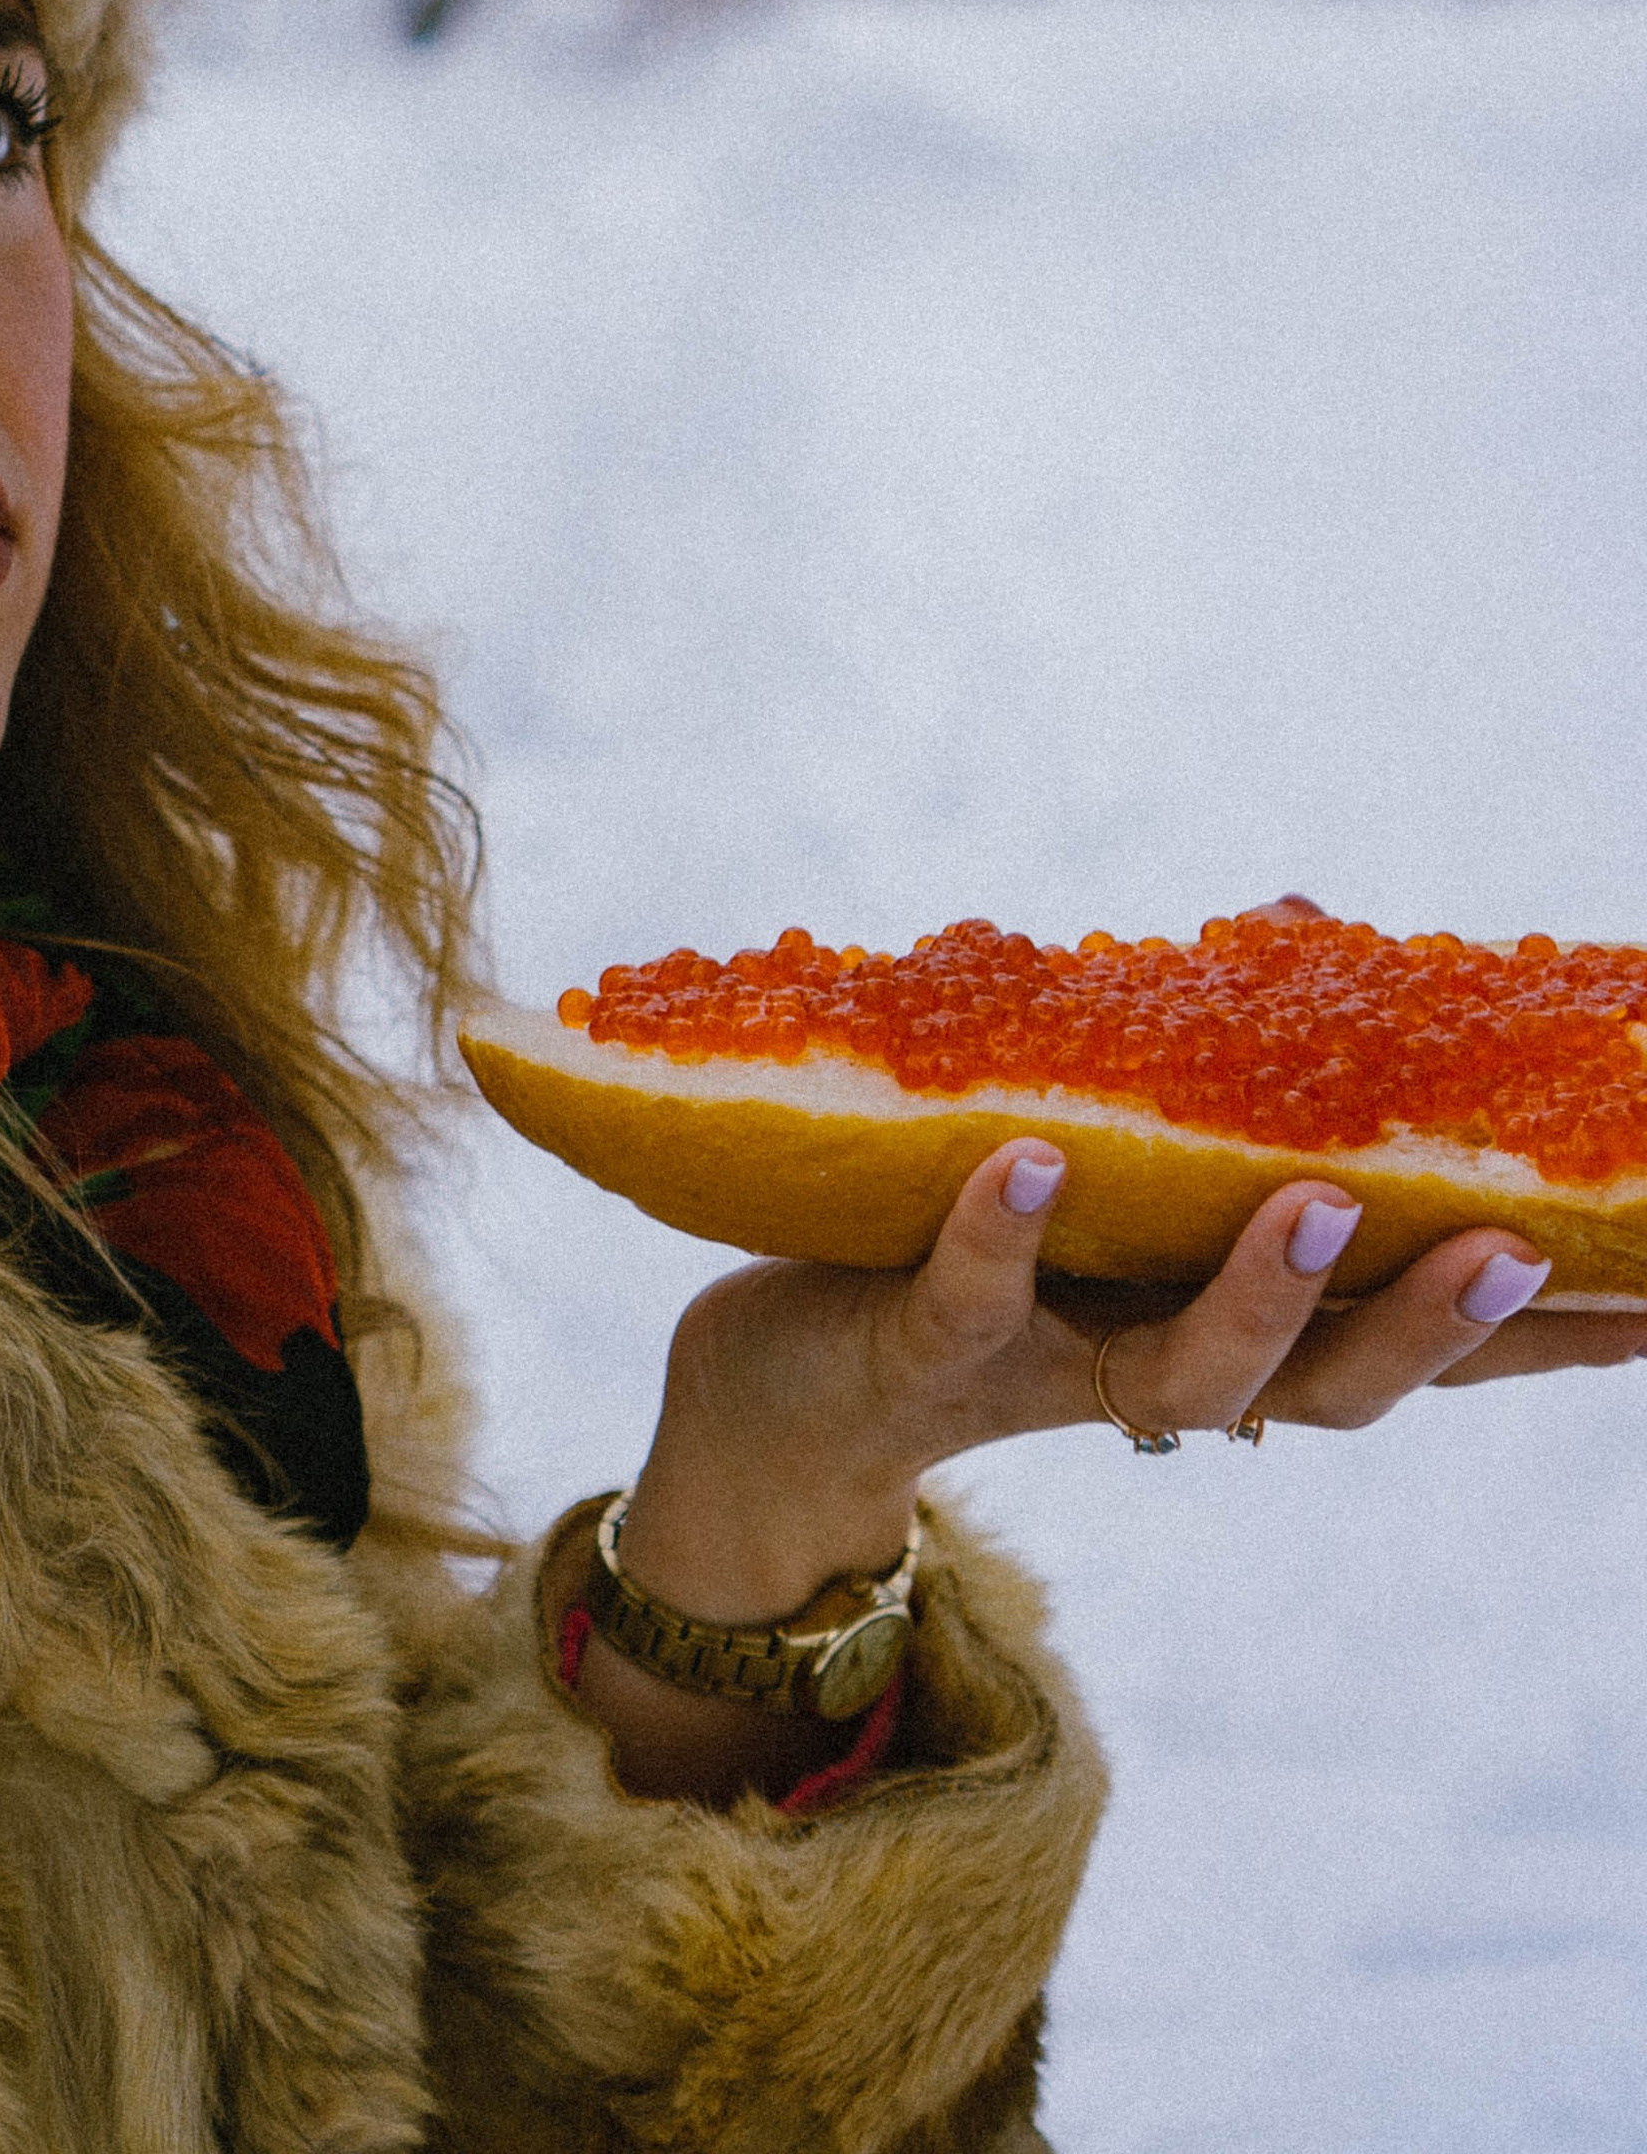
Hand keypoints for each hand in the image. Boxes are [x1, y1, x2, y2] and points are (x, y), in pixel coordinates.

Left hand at [568, 1137, 1646, 1798]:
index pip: (1414, 1350)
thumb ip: (1211, 1085)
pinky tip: (1033, 1165)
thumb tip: (1311, 927)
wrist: (776, 1393)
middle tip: (1523, 1250)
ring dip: (1260, 1293)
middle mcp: (1160, 1376)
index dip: (1543, 1338)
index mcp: (1229, 1334)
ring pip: (1183, 1374)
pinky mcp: (920, 1349)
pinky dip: (1004, 1233)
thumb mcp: (1116, 1171)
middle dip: (1432, 1328)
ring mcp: (1047, 1375)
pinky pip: (972, 1298)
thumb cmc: (974, 1257)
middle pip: (1333, 1390)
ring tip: (1316, 1201)